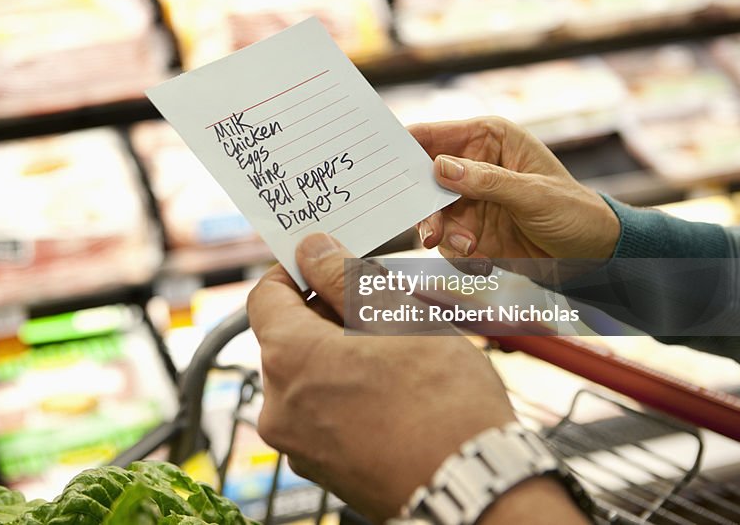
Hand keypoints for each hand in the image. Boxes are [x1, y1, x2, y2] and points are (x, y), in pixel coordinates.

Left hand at [248, 232, 515, 521]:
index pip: (265, 296)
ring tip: (394, 353)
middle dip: (326, 315)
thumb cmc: (443, 402)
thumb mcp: (397, 317)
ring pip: (307, 377)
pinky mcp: (321, 469)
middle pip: (287, 338)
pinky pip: (321, 415)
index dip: (295, 272)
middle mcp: (279, 406)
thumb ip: (345, 277)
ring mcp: (298, 445)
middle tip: (378, 308)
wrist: (474, 490)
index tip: (323, 264)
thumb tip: (313, 250)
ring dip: (339, 355)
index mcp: (289, 359)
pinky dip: (345, 394)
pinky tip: (391, 391)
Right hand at [410, 117, 619, 265]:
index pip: (434, 135)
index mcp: (489, 139)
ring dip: (443, 233)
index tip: (383, 163)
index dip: (405, 145)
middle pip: (424, 178)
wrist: (593, 256)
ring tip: (469, 247)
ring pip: (431, 213)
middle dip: (423, 205)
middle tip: (430, 230)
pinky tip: (481, 258)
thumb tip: (440, 167)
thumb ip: (486, 181)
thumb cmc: (574, 211)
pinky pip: (445, 239)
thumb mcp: (534, 194)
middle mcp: (473, 165)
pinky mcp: (470, 229)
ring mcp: (469, 199)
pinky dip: (456, 252)